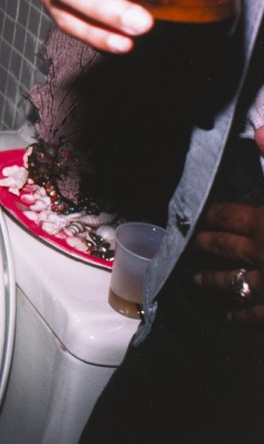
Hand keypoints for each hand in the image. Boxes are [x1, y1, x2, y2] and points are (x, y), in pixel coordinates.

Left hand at [192, 135, 263, 324]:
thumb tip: (260, 130)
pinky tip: (232, 316)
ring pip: (234, 282)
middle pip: (224, 248)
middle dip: (206, 244)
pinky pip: (258, 313)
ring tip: (198, 280)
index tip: (199, 214)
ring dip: (214, 280)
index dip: (212, 214)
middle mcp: (262, 254)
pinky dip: (242, 315)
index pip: (228, 216)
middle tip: (190, 244)